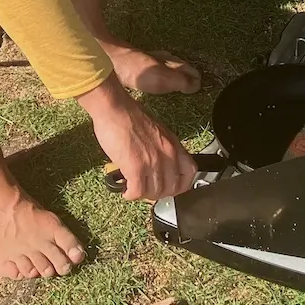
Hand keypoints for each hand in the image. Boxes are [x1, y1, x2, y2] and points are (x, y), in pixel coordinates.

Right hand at [79, 77, 195, 201]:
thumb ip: (162, 148)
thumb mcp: (157, 131)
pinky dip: (130, 195)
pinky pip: (137, 192)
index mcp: (174, 145)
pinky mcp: (136, 168)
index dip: (181, 185)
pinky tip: (125, 191)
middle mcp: (168, 155)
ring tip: (134, 190)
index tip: (170, 188)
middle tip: (147, 191)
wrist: (115, 109)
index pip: (189, 173)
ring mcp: (153, 163)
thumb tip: (158, 165)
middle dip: (158, 194)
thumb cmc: (130, 116)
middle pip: (171, 188)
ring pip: (154, 193)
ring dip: (143, 195)